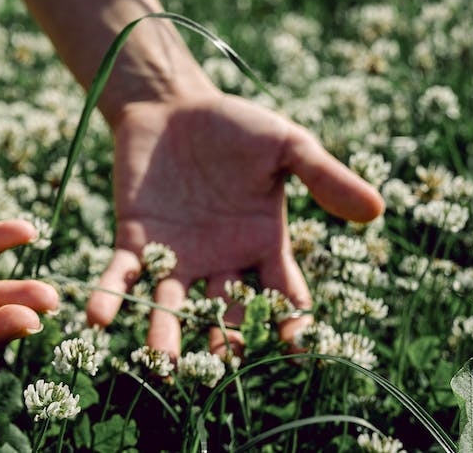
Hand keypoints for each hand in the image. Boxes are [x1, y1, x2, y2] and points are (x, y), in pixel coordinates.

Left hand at [85, 92, 383, 355]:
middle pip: (223, 313)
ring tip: (160, 364)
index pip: (281, 297)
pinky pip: (121, 276)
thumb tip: (375, 210)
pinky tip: (97, 319)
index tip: (296, 349)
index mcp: (263, 246)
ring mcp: (176, 256)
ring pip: (171, 306)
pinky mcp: (134, 240)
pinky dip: (110, 297)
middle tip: (219, 367)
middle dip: (222, 342)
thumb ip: (324, 176)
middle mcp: (220, 262)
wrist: (173, 104)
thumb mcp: (287, 145)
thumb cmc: (236, 125)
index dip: (290, 323)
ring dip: (164, 335)